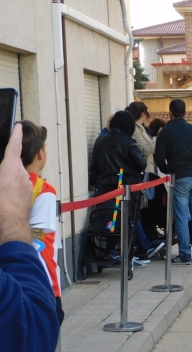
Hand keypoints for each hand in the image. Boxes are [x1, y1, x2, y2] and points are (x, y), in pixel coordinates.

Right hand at [0, 124, 32, 245]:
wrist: (10, 225)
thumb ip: (1, 171)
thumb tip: (3, 171)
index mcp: (11, 167)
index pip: (14, 146)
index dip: (16, 135)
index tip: (18, 126)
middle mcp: (22, 174)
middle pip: (12, 165)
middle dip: (4, 169)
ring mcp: (27, 186)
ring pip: (15, 178)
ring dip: (7, 181)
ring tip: (0, 193)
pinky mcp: (29, 196)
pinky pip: (19, 188)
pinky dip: (11, 190)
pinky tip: (4, 199)